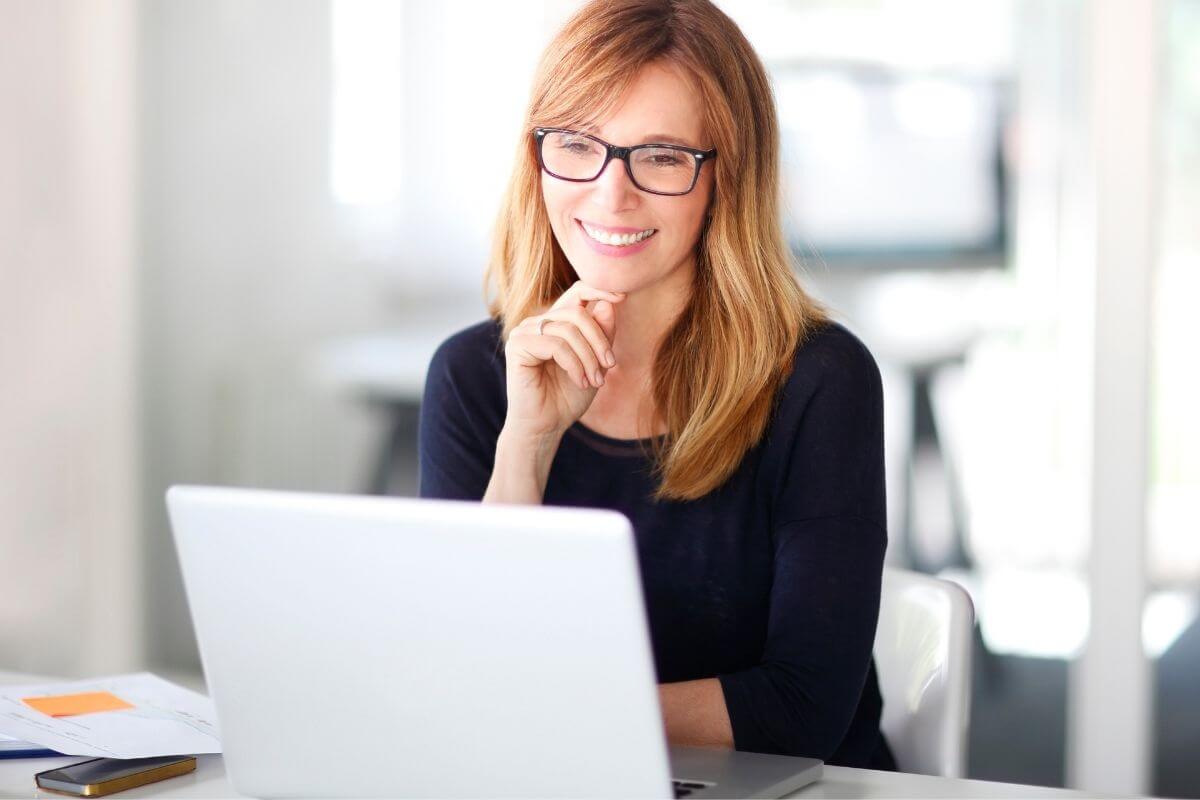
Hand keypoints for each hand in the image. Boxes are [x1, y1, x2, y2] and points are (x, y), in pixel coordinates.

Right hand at [502, 281, 624, 439]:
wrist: (545, 427)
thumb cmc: (568, 397)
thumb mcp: (595, 363)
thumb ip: (602, 334)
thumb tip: (609, 303)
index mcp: (554, 323)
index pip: (577, 293)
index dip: (599, 289)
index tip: (623, 296)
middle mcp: (537, 323)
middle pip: (577, 312)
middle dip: (599, 339)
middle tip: (610, 365)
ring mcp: (524, 332)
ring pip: (568, 329)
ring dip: (589, 357)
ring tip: (596, 381)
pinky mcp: (517, 346)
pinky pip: (556, 345)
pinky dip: (574, 364)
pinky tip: (581, 382)